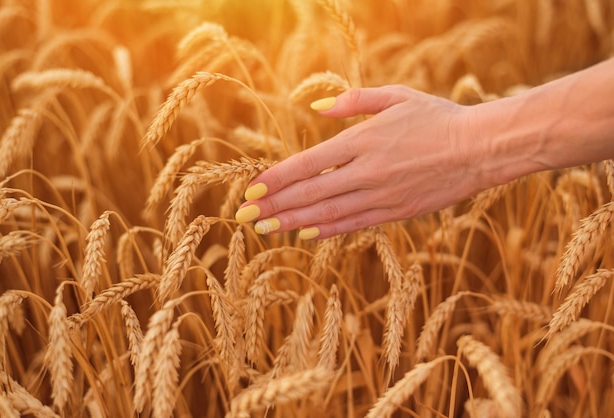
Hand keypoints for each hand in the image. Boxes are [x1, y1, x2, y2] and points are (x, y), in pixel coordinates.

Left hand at [235, 85, 486, 238]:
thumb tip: (318, 108)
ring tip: (266, 229)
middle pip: (310, 193)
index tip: (253, 189)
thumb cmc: (437, 118)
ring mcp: (381, 195)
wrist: (480, 149)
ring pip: (328, 213)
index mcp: (363, 140)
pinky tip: (306, 233)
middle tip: (246, 217)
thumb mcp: (396, 96)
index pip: (308, 164)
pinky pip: (354, 224)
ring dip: (293, 222)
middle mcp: (367, 171)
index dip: (277, 179)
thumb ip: (354, 101)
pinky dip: (327, 230)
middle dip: (275, 205)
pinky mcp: (396, 213)